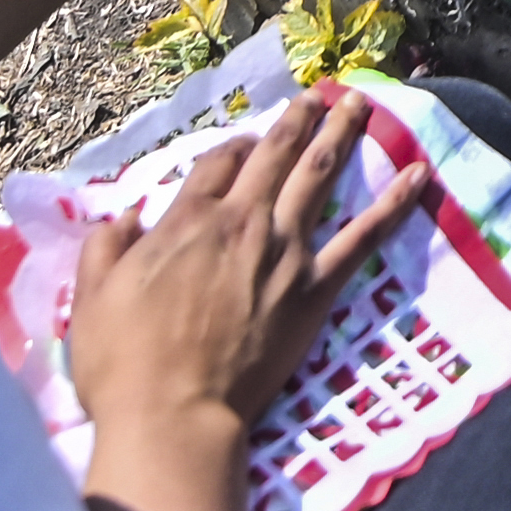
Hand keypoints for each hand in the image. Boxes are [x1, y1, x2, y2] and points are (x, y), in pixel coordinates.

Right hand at [67, 85, 432, 446]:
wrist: (175, 416)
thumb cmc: (124, 362)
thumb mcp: (92, 296)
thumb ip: (107, 246)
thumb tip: (128, 217)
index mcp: (188, 221)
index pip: (217, 163)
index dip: (234, 147)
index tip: (246, 143)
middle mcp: (242, 223)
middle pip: (275, 155)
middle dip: (297, 120)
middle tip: (318, 94)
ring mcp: (285, 253)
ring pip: (319, 176)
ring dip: (340, 134)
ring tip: (359, 103)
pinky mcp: (315, 289)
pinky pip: (362, 236)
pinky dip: (393, 202)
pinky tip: (418, 174)